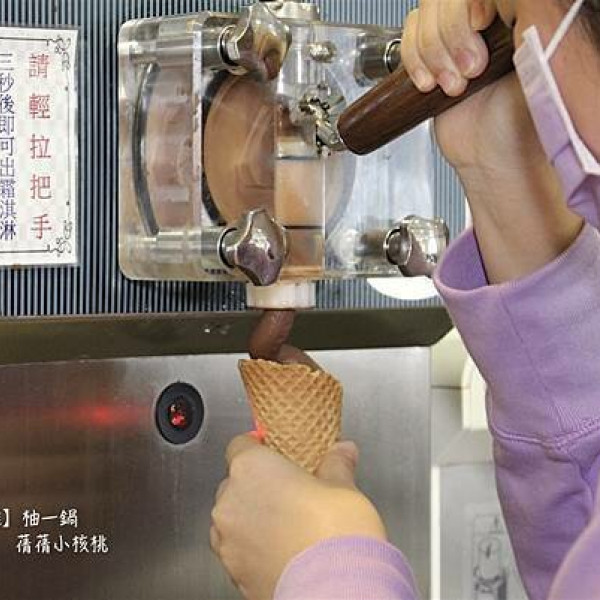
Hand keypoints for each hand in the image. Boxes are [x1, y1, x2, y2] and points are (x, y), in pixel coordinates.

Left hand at [211, 434, 386, 599]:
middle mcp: (231, 501)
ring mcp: (228, 540)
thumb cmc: (334, 534)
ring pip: (232, 518)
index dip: (258, 446)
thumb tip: (342, 452)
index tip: (273, 451)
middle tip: (288, 491)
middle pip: (235, 482)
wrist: (334, 589)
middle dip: (258, 485)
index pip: (240, 444)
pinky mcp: (233, 573)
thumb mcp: (342, 487)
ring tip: (286, 524)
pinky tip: (282, 549)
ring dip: (251, 517)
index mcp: (251, 468)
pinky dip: (253, 547)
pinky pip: (237, 550)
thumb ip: (336, 464)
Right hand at [401, 0, 582, 282]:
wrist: (493, 157)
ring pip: (425, 16)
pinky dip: (414, 61)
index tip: (482, 25)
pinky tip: (430, 84)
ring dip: (434, 54)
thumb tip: (487, 4)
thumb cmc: (520, 120)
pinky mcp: (430, 60)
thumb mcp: (528, 63)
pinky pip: (409, 39)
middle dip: (454, 36)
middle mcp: (483, 22)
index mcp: (514, 16)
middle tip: (472, 70)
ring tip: (454, 85)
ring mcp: (454, 40)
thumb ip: (516, 24)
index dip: (472, 4)